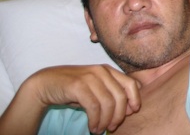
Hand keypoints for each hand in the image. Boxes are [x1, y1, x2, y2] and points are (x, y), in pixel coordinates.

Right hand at [0, 64, 140, 134]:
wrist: (46, 83)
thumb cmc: (74, 89)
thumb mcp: (96, 89)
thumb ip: (111, 94)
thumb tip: (130, 108)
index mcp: (108, 70)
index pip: (131, 84)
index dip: (134, 99)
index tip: (132, 112)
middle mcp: (101, 71)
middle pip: (120, 96)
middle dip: (119, 115)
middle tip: (112, 127)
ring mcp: (90, 77)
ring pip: (108, 103)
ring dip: (105, 121)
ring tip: (99, 130)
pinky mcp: (78, 85)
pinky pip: (93, 106)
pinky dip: (95, 120)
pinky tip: (92, 127)